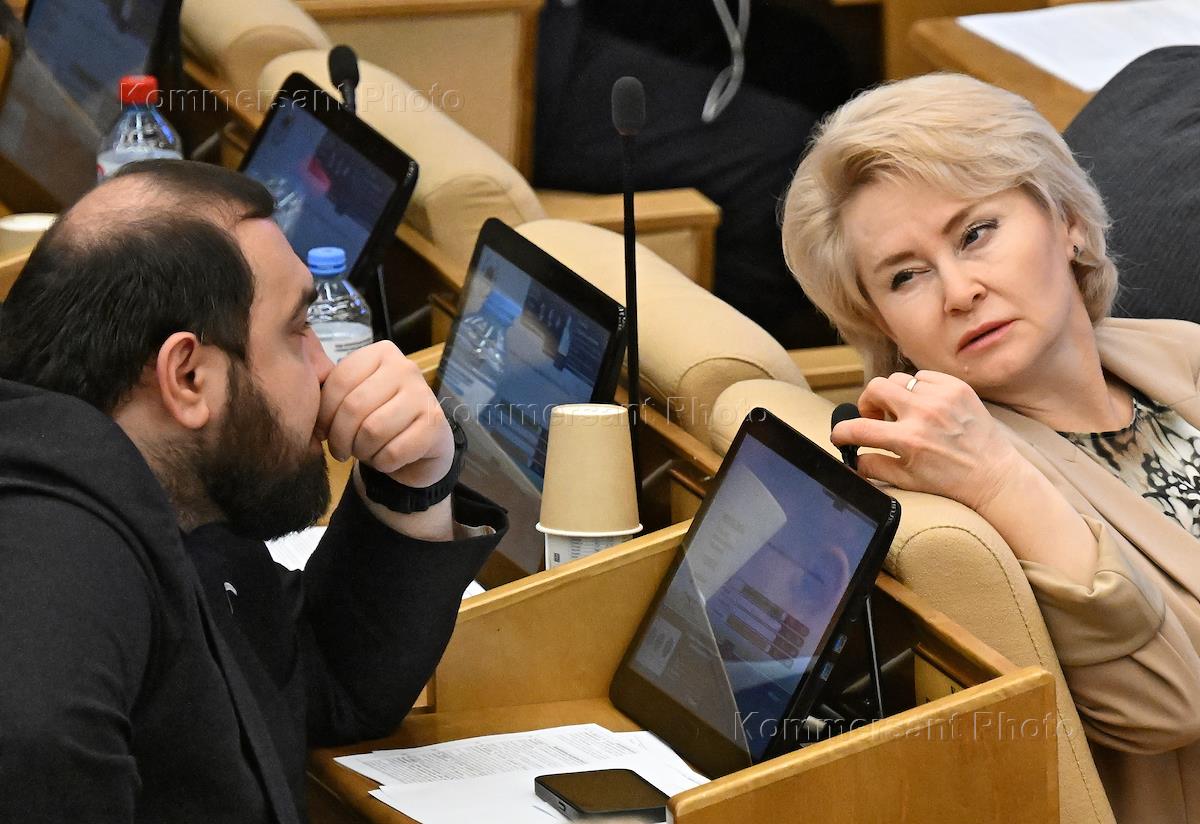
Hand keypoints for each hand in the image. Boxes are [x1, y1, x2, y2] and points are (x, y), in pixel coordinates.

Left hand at [317, 342, 453, 488]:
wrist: (423, 444)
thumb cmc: (381, 417)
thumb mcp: (355, 398)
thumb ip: (333, 396)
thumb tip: (302, 409)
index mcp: (380, 354)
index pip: (339, 381)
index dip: (323, 414)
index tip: (322, 432)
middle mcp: (405, 367)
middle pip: (354, 406)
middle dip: (340, 437)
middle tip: (341, 450)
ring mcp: (423, 394)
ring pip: (373, 430)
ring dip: (362, 451)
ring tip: (364, 453)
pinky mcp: (435, 424)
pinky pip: (394, 451)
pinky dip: (383, 463)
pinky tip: (386, 459)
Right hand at [830, 370, 1025, 512]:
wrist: (994, 475)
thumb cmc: (951, 481)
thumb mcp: (907, 481)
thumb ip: (874, 467)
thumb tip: (852, 458)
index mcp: (910, 440)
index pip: (859, 428)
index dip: (841, 432)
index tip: (839, 435)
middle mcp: (924, 414)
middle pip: (875, 388)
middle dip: (867, 403)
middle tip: (875, 417)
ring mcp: (943, 397)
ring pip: (898, 379)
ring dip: (894, 395)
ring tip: (903, 412)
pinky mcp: (958, 387)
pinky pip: (923, 376)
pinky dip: (917, 388)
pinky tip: (924, 405)